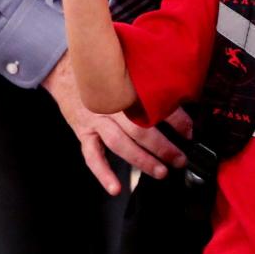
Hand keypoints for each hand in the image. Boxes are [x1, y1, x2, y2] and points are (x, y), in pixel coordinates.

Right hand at [43, 55, 185, 194]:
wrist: (65, 68)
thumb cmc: (101, 68)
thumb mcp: (125, 66)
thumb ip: (145, 79)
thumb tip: (178, 89)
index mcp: (123, 85)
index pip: (153, 104)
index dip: (175, 118)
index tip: (189, 129)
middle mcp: (109, 104)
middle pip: (139, 128)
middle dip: (163, 146)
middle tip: (180, 158)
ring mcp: (95, 120)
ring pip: (120, 144)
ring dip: (142, 160)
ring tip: (161, 172)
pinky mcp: (84, 132)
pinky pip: (92, 156)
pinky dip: (103, 173)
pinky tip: (116, 188)